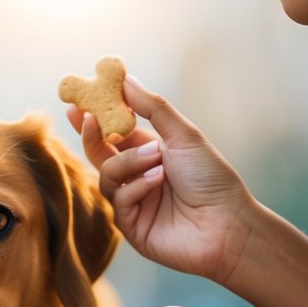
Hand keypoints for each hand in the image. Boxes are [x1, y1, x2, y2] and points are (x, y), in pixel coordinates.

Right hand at [66, 75, 255, 285]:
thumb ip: (153, 108)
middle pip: (100, 155)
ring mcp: (132, 203)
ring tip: (156, 158)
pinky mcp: (131, 226)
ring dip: (128, 162)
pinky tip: (158, 182)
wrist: (229, 225)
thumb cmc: (212, 179)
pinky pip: (118, 200)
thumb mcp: (184, 136)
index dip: (95, 119)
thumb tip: (126, 80)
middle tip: (87, 118)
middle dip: (91, 136)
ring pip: (107, 176)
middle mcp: (137, 178)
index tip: (77, 103)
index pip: (114, 134)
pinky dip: (137, 187)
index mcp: (149, 154)